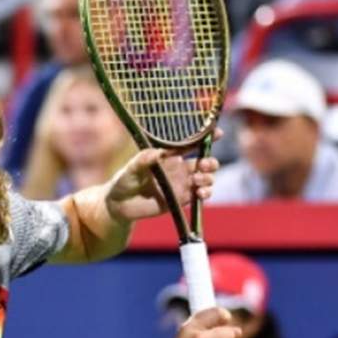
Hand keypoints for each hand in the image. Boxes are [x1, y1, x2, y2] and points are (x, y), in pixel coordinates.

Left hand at [104, 132, 220, 222]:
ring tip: (197, 180)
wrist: (120, 205)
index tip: (217, 132)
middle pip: (204, 162)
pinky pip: (200, 196)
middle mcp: (178, 168)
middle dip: (210, 162)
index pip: (191, 144)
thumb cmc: (124, 181)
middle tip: (204, 165)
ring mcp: (181, 184)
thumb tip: (157, 153)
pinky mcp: (181, 200)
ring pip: (205, 178)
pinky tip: (200, 193)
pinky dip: (205, 193)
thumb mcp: (131, 169)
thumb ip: (143, 160)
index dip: (206, 137)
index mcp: (168, 156)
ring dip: (207, 178)